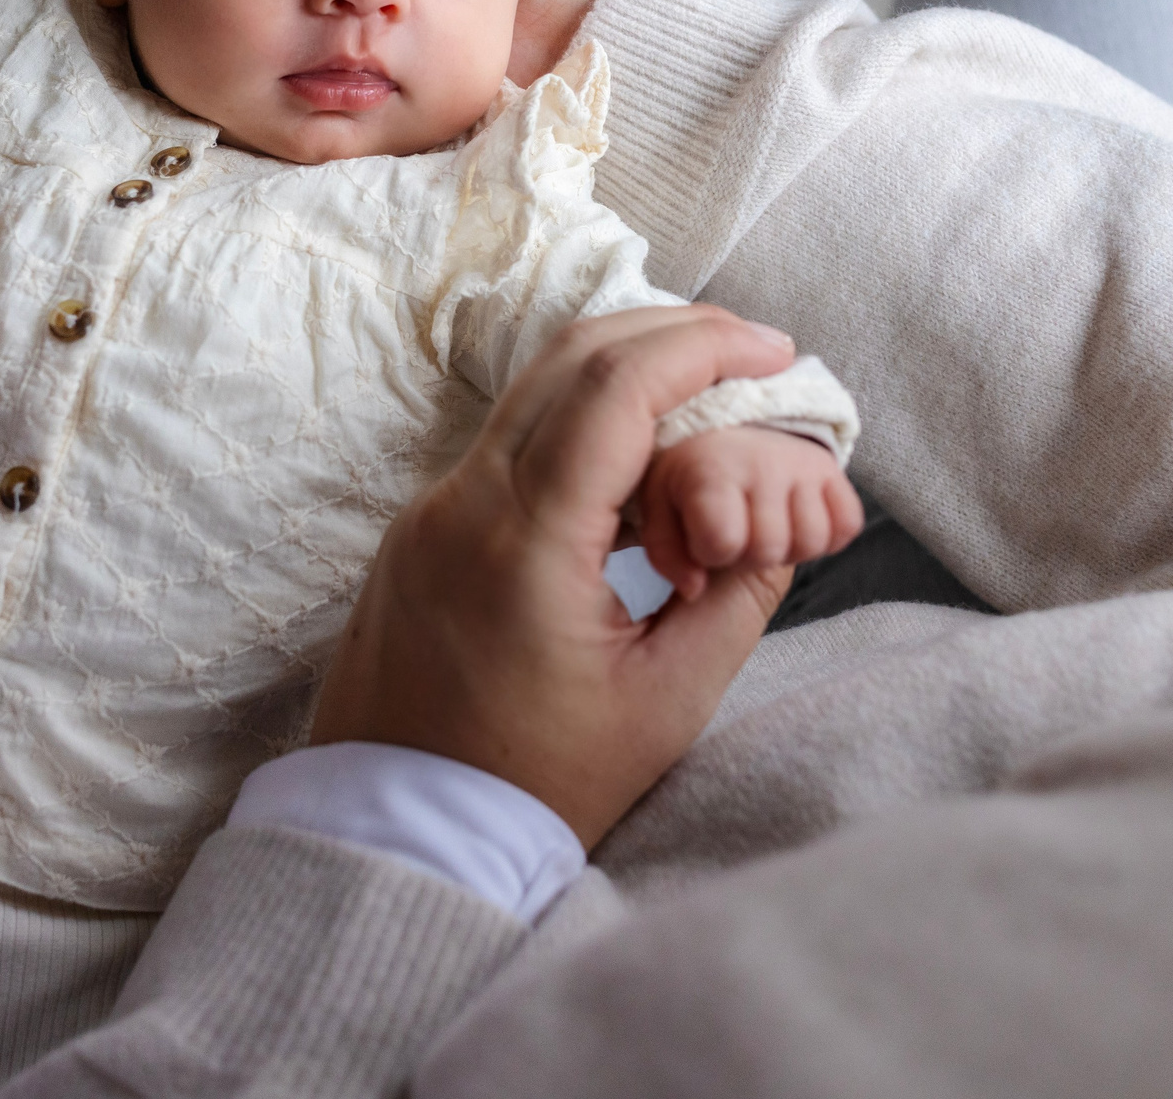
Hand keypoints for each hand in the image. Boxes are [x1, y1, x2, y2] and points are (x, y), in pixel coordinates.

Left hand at [310, 306, 803, 846]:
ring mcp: (427, 512)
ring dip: (623, 373)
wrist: (397, 837)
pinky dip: (578, 420)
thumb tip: (776, 518)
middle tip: (751, 352)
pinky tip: (637, 454)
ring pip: (531, 392)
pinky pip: (503, 440)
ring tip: (707, 394)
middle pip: (570, 359)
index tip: (773, 349)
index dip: (705, 346)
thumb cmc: (536, 786)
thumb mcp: (667, 701)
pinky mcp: (416, 532)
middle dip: (671, 335)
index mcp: (522, 539)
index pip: (618, 387)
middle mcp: (460, 503)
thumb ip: (737, 595)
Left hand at [639, 426, 864, 603]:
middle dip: (745, 556)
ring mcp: (802, 461)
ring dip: (786, 547)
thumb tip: (695, 587)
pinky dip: (827, 535)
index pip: (723, 539)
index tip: (700, 537)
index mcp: (707, 466)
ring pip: (813, 540)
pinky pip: (849, 523)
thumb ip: (665, 552)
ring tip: (759, 526)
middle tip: (729, 531)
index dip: (711, 551)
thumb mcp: (654, 506)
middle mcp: (761, 458)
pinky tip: (793, 522)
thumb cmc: (683, 474)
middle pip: (770, 548)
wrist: (723, 425)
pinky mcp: (832, 468)